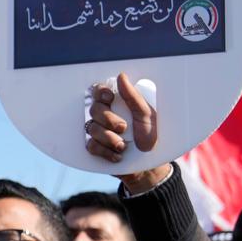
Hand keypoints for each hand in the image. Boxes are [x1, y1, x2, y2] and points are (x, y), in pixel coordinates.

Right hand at [86, 75, 173, 193]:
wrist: (149, 165)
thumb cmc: (150, 136)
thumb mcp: (146, 115)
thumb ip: (133, 96)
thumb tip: (121, 76)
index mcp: (118, 104)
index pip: (99, 91)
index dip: (100, 93)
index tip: (110, 98)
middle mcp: (106, 116)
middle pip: (94, 109)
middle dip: (108, 120)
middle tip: (123, 128)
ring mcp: (100, 132)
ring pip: (91, 128)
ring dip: (109, 138)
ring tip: (122, 146)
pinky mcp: (96, 148)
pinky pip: (91, 145)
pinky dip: (105, 151)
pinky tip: (117, 155)